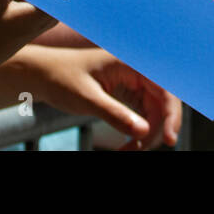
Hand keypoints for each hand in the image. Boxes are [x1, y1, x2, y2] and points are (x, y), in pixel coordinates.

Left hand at [25, 46, 180, 149]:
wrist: (41, 76)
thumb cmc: (61, 78)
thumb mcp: (87, 99)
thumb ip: (115, 114)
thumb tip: (144, 132)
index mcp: (129, 63)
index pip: (164, 88)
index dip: (172, 114)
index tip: (170, 139)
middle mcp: (134, 71)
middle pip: (162, 103)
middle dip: (157, 129)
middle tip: (140, 151)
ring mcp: (131, 83)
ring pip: (153, 112)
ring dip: (147, 134)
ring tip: (129, 151)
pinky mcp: (125, 95)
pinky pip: (141, 115)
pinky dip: (137, 133)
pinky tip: (128, 146)